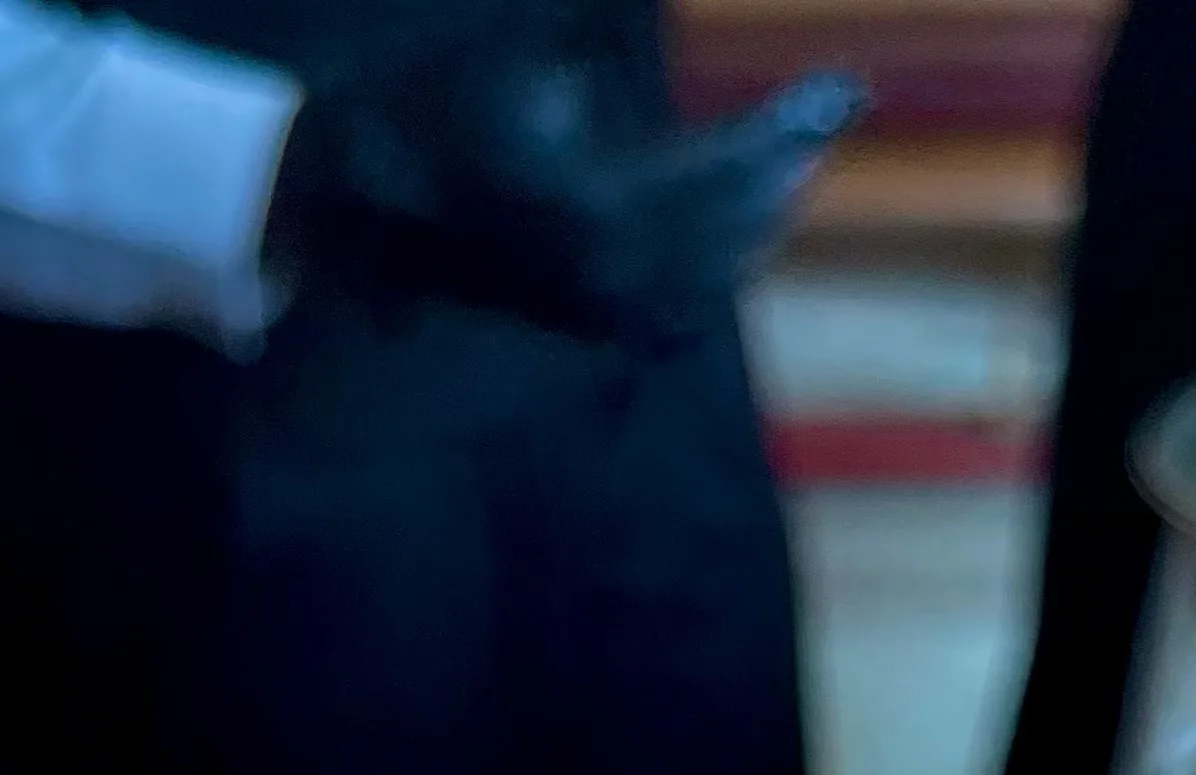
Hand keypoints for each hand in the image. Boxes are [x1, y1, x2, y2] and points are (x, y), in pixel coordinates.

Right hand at [270, 55, 862, 343]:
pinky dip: (716, 269)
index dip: (786, 130)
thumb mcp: (531, 45)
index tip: (841, 91)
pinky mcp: (578, 318)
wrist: (354, 191)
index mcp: (593, 205)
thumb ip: (609, 38)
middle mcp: (604, 272)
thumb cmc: (436, 98)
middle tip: (831, 118)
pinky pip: (673, 308)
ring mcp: (592, 306)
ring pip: (710, 278)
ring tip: (798, 166)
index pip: (723, 173)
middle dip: (785, 171)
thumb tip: (659, 35)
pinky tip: (740, 235)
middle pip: (731, 233)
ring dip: (761, 222)